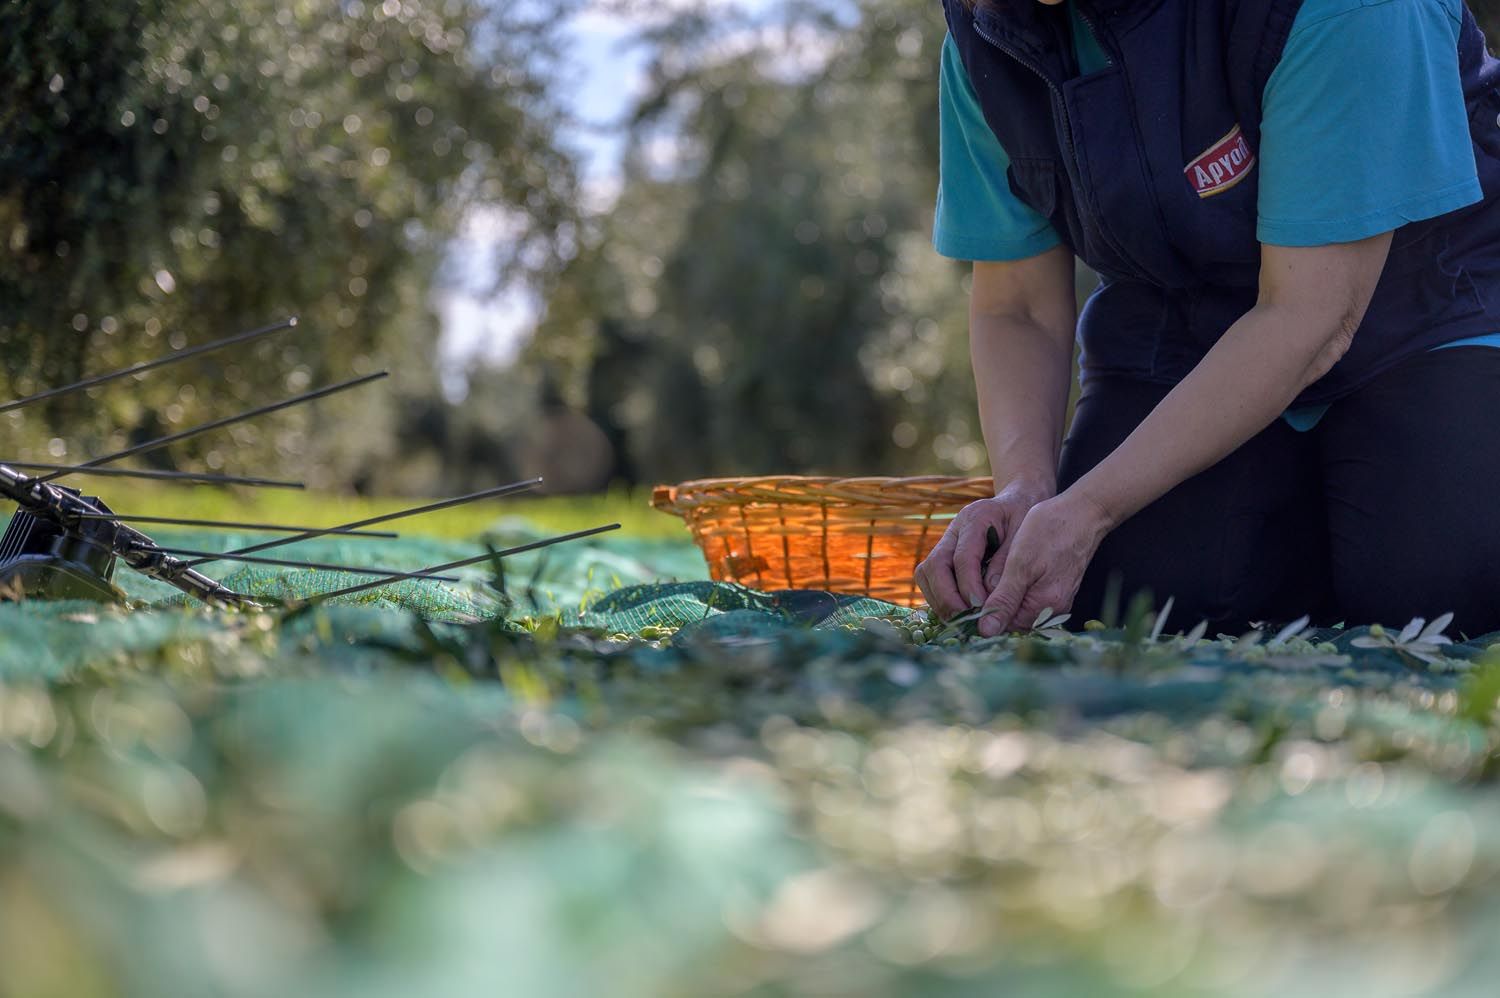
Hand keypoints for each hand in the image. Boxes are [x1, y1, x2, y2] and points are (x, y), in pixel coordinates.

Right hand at [914, 480, 1052, 619]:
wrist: (1017, 502)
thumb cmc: (1024, 519)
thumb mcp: (1024, 535)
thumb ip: (1007, 563)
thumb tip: (990, 595)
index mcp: (975, 518)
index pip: (962, 557)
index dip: (968, 586)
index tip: (980, 608)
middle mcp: (953, 530)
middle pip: (934, 566)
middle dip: (947, 597)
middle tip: (966, 619)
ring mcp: (944, 543)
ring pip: (926, 574)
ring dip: (940, 601)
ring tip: (962, 621)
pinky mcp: (943, 556)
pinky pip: (930, 580)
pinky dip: (940, 599)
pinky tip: (959, 613)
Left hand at [976, 491, 1113, 636]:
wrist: (1083, 512)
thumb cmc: (1051, 531)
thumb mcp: (1020, 564)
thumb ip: (1004, 599)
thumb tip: (986, 632)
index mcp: (1044, 606)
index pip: (1003, 627)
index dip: (981, 616)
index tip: (962, 600)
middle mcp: (1053, 609)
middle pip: (1012, 620)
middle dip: (990, 606)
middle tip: (970, 585)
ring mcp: (1056, 600)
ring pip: (1019, 609)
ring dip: (1001, 597)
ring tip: (986, 576)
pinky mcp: (1056, 589)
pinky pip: (1029, 598)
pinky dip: (1014, 589)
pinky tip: (1005, 573)